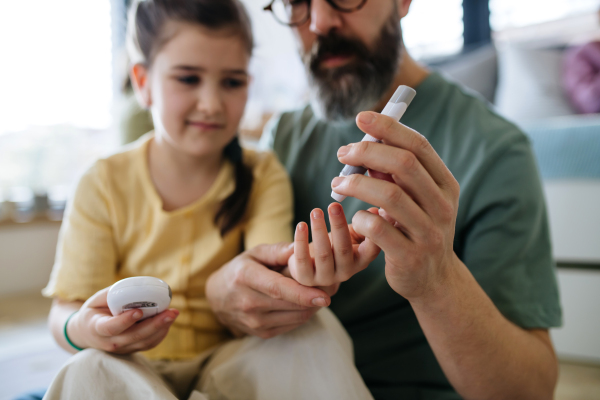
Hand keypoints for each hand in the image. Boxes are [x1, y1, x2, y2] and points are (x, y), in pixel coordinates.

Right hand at [67, 287, 178, 353]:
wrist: (87, 332)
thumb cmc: (95, 311)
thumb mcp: (96, 300)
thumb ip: (113, 294)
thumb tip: (134, 287)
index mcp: (97, 328)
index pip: (111, 327)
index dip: (125, 321)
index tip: (139, 311)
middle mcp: (110, 342)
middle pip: (134, 336)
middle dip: (155, 324)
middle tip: (171, 312)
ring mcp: (122, 348)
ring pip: (144, 342)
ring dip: (162, 328)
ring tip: (173, 314)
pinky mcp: (132, 349)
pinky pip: (149, 344)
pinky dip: (161, 333)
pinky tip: (168, 321)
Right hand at [205, 242, 331, 338]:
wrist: (217, 297)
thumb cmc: (240, 269)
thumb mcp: (254, 253)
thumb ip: (277, 251)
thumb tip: (299, 247)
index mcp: (245, 277)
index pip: (278, 289)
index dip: (303, 293)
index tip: (325, 295)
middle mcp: (248, 302)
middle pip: (291, 304)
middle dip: (316, 297)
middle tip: (333, 285)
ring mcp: (254, 321)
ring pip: (295, 316)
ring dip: (313, 306)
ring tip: (323, 291)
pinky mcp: (262, 333)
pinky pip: (292, 324)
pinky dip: (304, 313)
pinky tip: (308, 302)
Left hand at [288, 203, 380, 286]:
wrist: (311, 267)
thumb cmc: (334, 246)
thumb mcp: (352, 236)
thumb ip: (363, 224)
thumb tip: (377, 209)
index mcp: (361, 261)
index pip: (371, 249)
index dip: (372, 233)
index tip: (368, 213)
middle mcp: (346, 272)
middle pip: (343, 249)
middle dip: (338, 225)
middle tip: (334, 206)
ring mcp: (326, 277)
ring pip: (323, 254)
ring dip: (319, 230)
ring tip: (316, 211)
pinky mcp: (306, 278)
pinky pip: (303, 259)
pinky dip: (301, 241)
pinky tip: (301, 225)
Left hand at [331, 111, 460, 301]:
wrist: (432, 279)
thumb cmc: (416, 229)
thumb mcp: (415, 200)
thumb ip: (396, 176)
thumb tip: (365, 147)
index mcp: (446, 185)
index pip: (418, 146)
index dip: (388, 128)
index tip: (361, 118)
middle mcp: (443, 206)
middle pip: (403, 165)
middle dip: (367, 153)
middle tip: (342, 153)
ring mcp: (429, 233)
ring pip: (389, 196)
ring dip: (356, 184)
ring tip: (336, 184)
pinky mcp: (410, 256)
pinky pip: (378, 229)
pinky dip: (359, 218)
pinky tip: (353, 218)